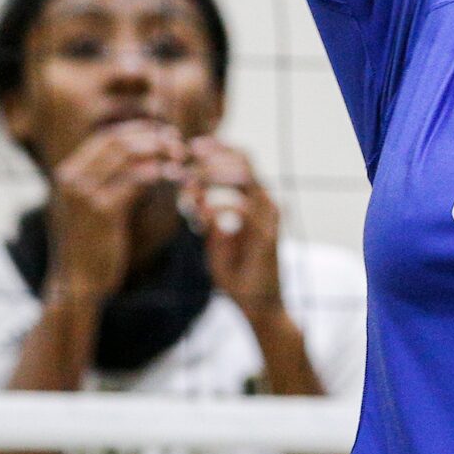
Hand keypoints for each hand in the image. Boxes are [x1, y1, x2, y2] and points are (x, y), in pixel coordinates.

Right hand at [46, 120, 188, 306]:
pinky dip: (161, 173)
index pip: (107, 137)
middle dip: (153, 139)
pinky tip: (177, 177)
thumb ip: (108, 178)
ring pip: (129, 155)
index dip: (140, 131)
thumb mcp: (95, 204)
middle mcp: (71, 178)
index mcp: (69, 172)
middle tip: (179, 146)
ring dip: (160, 153)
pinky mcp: (102, 209)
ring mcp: (84, 193)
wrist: (80, 282)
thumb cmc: (94, 243)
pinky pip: (137, 180)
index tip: (166, 135)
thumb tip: (141, 149)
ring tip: (181, 160)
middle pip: (119, 141)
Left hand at [188, 138, 284, 323]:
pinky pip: (243, 210)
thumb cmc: (237, 272)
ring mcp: (270, 217)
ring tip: (187, 183)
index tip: (188, 147)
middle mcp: (267, 202)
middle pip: (243, 161)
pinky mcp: (267, 236)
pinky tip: (198, 213)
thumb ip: (206, 215)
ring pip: (244, 178)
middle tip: (183, 161)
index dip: (217, 149)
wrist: (259, 306)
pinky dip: (217, 206)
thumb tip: (190, 192)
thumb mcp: (215, 238)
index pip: (241, 159)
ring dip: (211, 176)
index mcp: (257, 199)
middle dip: (210, 158)